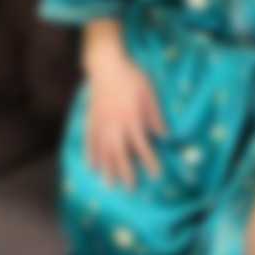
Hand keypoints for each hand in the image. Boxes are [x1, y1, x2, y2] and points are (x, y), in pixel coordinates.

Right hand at [85, 52, 166, 189]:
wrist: (106, 65)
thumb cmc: (132, 77)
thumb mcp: (149, 94)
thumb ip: (156, 116)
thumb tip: (165, 136)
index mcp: (132, 119)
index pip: (142, 146)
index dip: (149, 161)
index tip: (156, 175)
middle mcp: (115, 125)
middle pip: (120, 154)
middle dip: (126, 172)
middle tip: (130, 189)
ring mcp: (101, 123)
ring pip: (103, 151)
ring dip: (107, 169)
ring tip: (109, 184)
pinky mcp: (91, 119)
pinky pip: (89, 141)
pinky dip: (90, 155)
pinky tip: (91, 166)